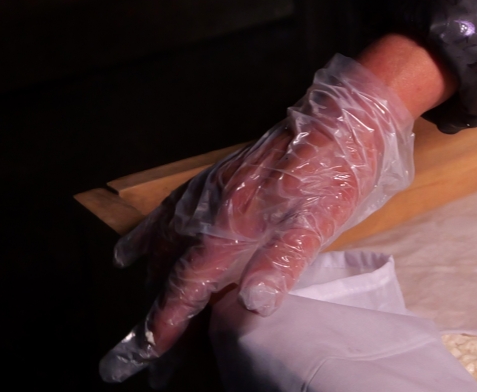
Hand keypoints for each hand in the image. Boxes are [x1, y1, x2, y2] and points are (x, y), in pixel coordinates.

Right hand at [99, 55, 416, 383]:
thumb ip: (283, 261)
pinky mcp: (220, 178)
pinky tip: (130, 253)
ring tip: (143, 320)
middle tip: (141, 359)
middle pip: (169, 272)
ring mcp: (212, 191)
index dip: (168, 322)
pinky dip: (146, 235)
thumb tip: (251, 303)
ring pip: (164, 246)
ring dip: (150, 286)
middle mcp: (213, 207)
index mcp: (235, 224)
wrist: (346, 117)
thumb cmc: (339, 171)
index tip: (151, 355)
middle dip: (153, 317)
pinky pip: (169, 210)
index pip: (189, 285)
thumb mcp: (322, 221)